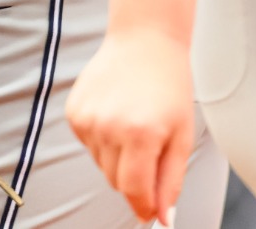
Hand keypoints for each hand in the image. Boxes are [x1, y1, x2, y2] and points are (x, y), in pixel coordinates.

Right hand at [67, 27, 195, 221]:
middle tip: (151, 153)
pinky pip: (89, 145)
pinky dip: (103, 141)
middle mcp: (107, 128)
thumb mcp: (181, 136)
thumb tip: (162, 216)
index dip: (144, 207)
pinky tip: (116, 117)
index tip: (152, 213)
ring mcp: (86, 119)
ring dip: (118, 159)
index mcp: (140, 135)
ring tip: (134, 128)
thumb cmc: (168, 86)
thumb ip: (171, 180)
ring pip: (101, 164)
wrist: (143, 43)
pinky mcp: (73, 112)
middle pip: (116, 181)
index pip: (134, 191)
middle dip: (134, 179)